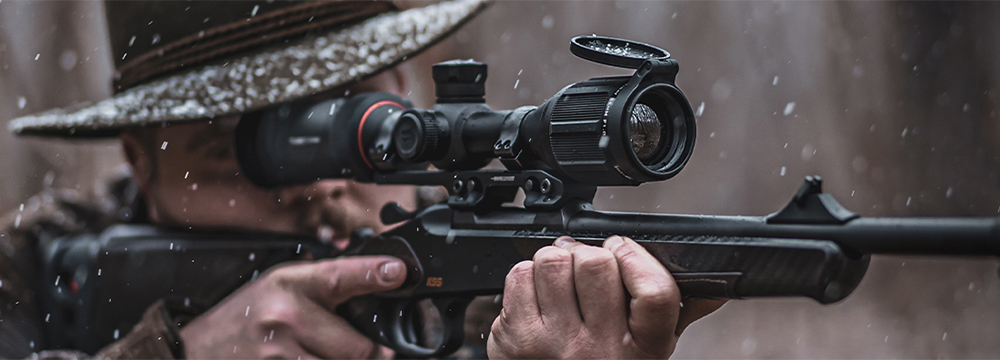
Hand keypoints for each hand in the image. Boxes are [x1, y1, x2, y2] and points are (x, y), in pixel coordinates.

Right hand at [180, 256, 405, 358]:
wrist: (191, 352)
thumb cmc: (240, 319)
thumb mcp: (275, 285)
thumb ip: (321, 285)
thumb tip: (374, 282)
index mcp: (290, 284)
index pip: (342, 276)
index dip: (375, 273)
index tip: (399, 273)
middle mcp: (287, 319)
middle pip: (360, 348)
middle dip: (370, 354)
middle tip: (371, 351)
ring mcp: (281, 355)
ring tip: (322, 353)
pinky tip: (311, 358)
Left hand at [488, 236, 724, 358]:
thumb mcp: (650, 350)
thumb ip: (681, 311)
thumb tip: (719, 284)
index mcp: (643, 351)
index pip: (653, 291)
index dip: (635, 257)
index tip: (624, 251)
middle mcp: (599, 351)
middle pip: (595, 263)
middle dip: (589, 255)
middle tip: (587, 270)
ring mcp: (554, 345)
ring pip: (552, 261)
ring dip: (555, 263)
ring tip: (561, 283)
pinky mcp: (516, 341)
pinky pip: (519, 277)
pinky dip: (526, 278)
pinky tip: (538, 300)